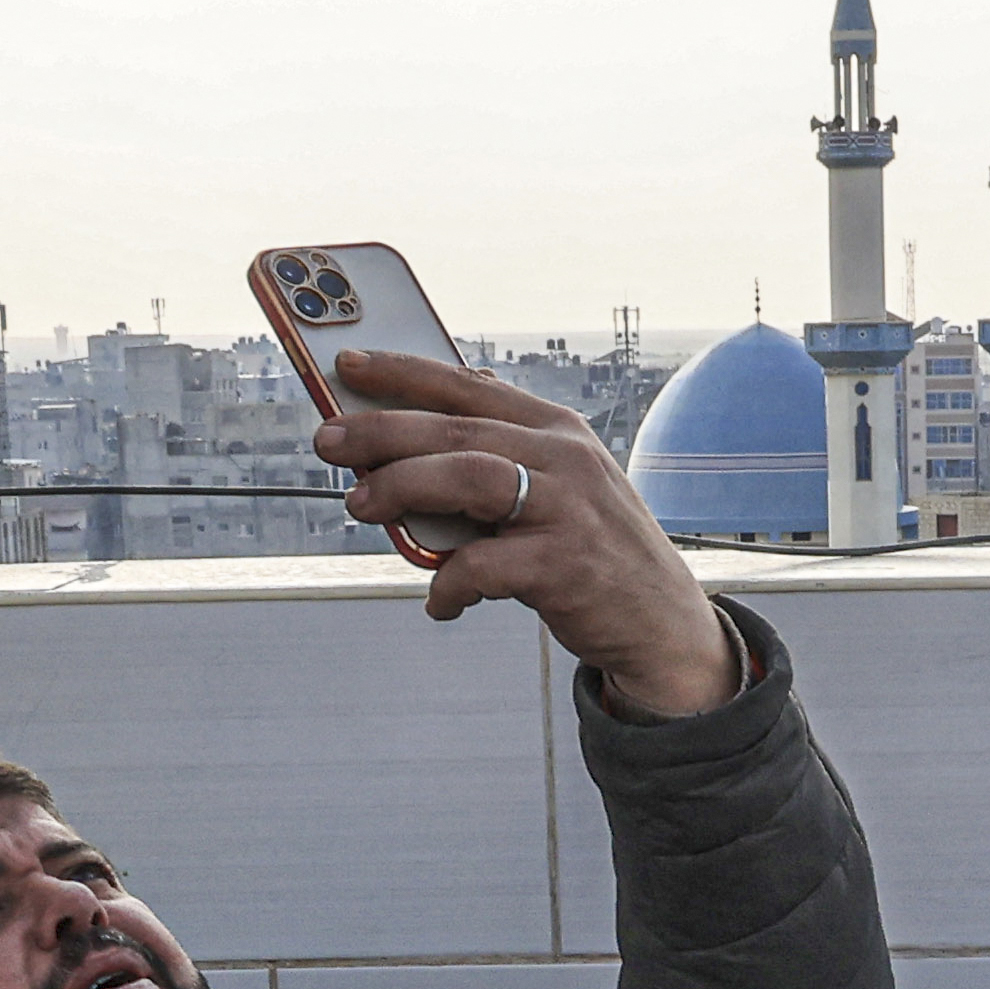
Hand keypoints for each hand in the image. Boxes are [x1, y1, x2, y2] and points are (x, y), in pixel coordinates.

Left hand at [307, 350, 735, 713]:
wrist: (662, 623)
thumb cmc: (591, 553)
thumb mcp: (556, 490)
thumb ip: (497, 463)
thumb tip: (402, 454)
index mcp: (555, 429)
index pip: (466, 386)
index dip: (401, 371)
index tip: (345, 365)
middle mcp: (564, 458)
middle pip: (454, 429)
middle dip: (380, 431)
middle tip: (328, 441)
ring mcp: (568, 509)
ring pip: (466, 477)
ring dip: (401, 488)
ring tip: (361, 505)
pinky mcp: (566, 564)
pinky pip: (484, 566)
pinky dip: (449, 584)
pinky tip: (439, 601)